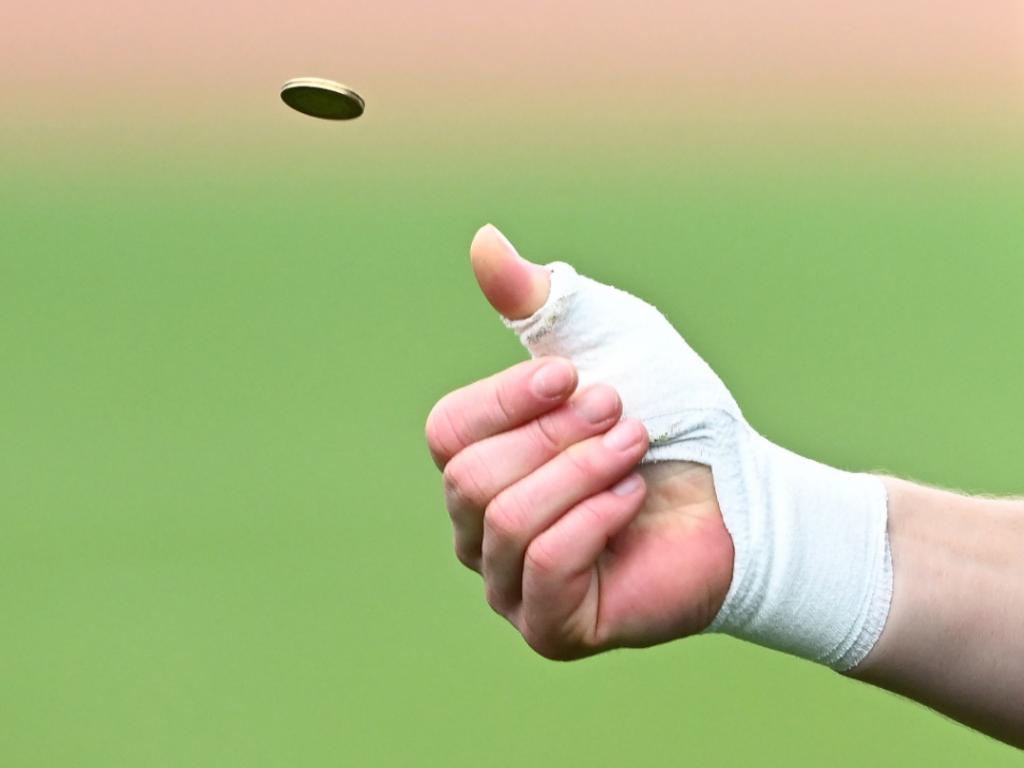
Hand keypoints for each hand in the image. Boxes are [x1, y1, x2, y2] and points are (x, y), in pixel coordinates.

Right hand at [425, 226, 733, 659]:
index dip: (508, 399)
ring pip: (504, 520)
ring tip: (637, 453)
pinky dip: (595, 522)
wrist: (742, 489)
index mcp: (480, 462)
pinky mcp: (553, 628)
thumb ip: (536, 298)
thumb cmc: (668, 413)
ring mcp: (510, 584)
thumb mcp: (605, 339)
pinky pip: (544, 568)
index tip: (576, 376)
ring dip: (584, 473)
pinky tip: (633, 503)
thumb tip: (482, 240)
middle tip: (624, 416)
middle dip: (558, 438)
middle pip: (470, 477)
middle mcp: (478, 528)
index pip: (446, 431)